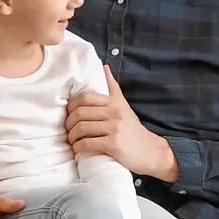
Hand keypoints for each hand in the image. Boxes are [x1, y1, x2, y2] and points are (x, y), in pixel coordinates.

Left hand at [66, 65, 177, 181]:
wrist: (150, 151)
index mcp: (114, 102)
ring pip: (81, 128)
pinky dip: (78, 147)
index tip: (69, 114)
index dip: (71, 106)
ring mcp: (114, 128)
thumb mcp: (124, 105)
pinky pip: (87, 143)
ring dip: (72, 136)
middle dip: (69, 123)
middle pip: (80, 113)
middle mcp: (114, 112)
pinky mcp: (113, 144)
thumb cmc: (133, 129)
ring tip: (73, 140)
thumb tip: (104, 67)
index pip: (85, 97)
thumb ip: (112, 87)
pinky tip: (78, 149)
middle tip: (68, 130)